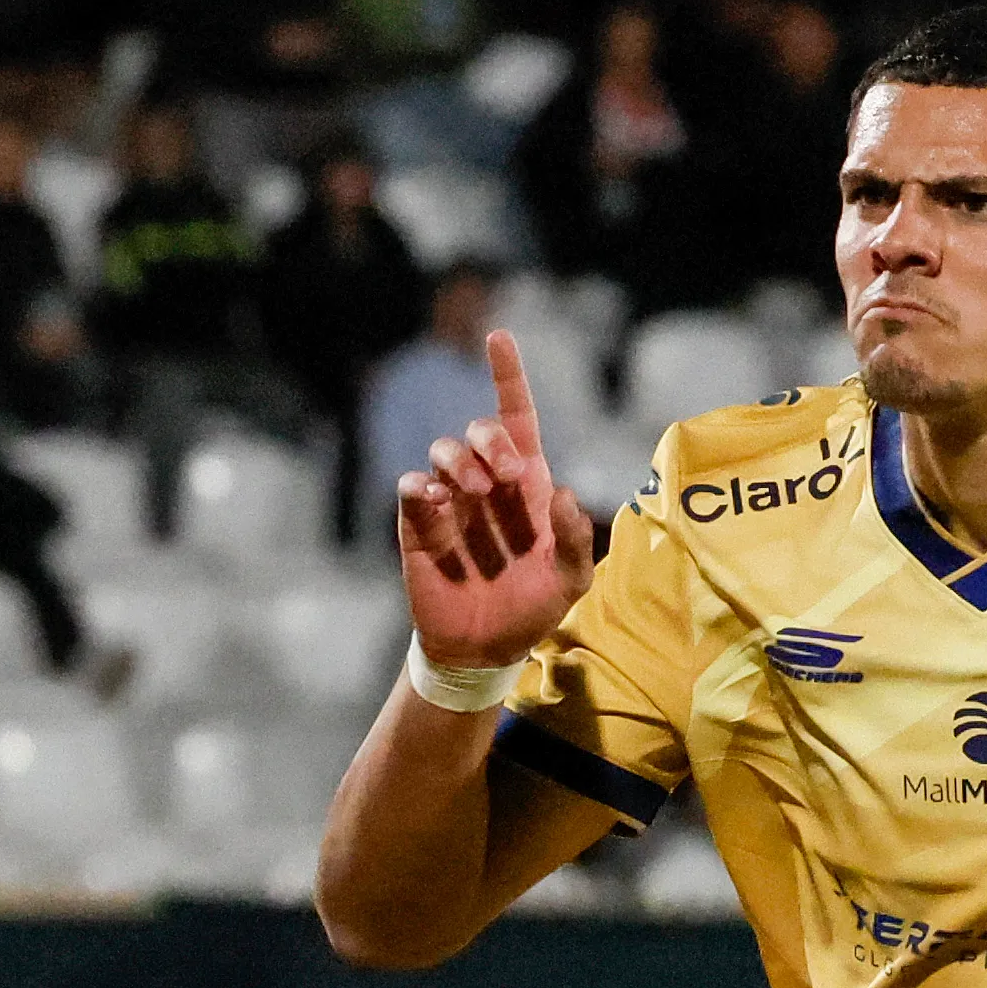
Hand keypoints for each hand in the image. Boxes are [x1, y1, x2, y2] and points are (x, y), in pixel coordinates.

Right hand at [393, 331, 595, 672]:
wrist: (484, 649)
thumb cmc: (530, 609)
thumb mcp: (569, 581)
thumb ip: (575, 539)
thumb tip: (561, 491)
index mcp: (526, 484)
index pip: (516, 417)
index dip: (507, 376)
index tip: (497, 338)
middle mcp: (486, 483)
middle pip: (481, 429)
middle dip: (491, 439)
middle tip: (505, 476)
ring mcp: (449, 502)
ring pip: (444, 449)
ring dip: (460, 460)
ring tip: (471, 493)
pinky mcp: (418, 524)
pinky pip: (411, 486)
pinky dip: (421, 485)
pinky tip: (436, 501)